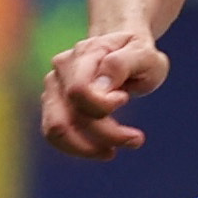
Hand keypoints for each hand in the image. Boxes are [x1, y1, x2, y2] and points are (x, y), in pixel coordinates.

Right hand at [40, 27, 168, 159]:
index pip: (79, 90)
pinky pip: (56, 136)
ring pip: (56, 130)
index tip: (125, 99)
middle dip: (104, 134)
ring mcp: (54, 89)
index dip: (103, 106)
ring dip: (89, 148)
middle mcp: (61, 71)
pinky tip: (107, 150)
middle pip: (67, 116)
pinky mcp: (54, 106)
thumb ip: (122, 65)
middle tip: (137, 139)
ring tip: (117, 150)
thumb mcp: (144, 54)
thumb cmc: (138, 53)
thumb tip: (101, 88)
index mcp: (83, 54)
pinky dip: (81, 148)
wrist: (123, 47)